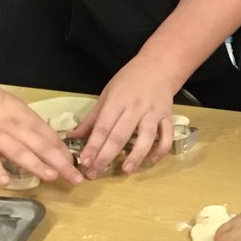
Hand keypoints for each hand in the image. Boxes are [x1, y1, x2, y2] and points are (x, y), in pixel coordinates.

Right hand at [0, 72, 83, 186]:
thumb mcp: (12, 106)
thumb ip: (26, 124)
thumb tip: (44, 142)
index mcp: (24, 116)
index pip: (48, 135)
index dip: (62, 151)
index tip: (74, 164)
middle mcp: (13, 126)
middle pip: (40, 146)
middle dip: (60, 163)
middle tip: (74, 178)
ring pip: (19, 152)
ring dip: (37, 165)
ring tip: (51, 177)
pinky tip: (7, 182)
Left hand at [73, 54, 176, 176]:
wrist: (157, 67)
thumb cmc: (129, 81)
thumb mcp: (107, 95)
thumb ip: (92, 118)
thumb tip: (72, 137)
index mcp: (117, 101)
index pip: (103, 127)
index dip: (93, 145)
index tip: (84, 162)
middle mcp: (136, 108)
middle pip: (120, 135)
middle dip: (106, 156)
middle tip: (94, 173)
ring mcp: (154, 113)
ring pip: (146, 137)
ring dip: (136, 155)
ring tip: (126, 170)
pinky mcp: (168, 117)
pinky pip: (167, 137)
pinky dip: (160, 150)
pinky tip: (150, 162)